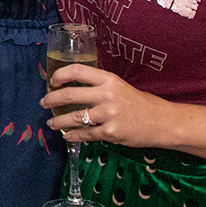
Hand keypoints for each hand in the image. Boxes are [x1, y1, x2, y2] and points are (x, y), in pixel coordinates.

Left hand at [40, 63, 165, 146]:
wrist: (161, 122)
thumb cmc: (139, 103)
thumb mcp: (119, 87)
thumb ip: (98, 86)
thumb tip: (71, 88)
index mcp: (108, 79)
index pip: (76, 71)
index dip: (59, 75)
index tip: (52, 81)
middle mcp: (107, 95)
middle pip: (69, 95)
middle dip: (51, 99)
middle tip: (44, 103)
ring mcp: (108, 114)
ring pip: (73, 117)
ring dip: (58, 121)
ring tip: (51, 122)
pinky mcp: (110, 132)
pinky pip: (85, 134)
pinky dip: (72, 135)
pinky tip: (67, 135)